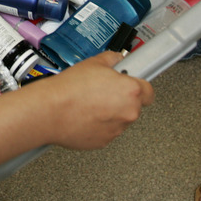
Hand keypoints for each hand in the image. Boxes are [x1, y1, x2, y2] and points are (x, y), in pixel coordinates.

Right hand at [29, 51, 153, 150]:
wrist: (51, 111)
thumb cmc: (70, 89)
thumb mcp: (93, 62)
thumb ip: (112, 59)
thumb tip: (117, 59)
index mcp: (131, 91)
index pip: (149, 91)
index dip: (139, 86)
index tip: (132, 84)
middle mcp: (129, 112)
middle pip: (134, 106)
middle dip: (121, 99)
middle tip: (103, 91)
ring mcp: (117, 129)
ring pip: (119, 119)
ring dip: (110, 112)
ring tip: (89, 103)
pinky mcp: (104, 141)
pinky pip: (106, 131)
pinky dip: (99, 124)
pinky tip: (84, 115)